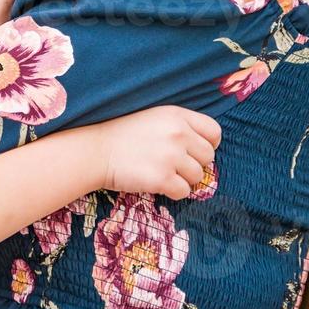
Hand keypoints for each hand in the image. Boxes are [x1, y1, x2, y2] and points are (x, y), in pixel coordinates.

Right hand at [94, 106, 220, 199]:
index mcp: (176, 116)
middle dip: (194, 164)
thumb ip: (179, 127)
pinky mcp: (162, 178)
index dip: (208, 144)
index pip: (214, 132)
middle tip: (173, 165)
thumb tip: (205, 149)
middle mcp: (178, 134)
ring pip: (197, 176)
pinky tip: (156, 183)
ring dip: (182, 179)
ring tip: (161, 173)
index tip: (194, 151)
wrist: (95, 151)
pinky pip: (184, 192)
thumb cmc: (121, 136)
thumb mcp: (153, 118)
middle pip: (208, 157)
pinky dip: (172, 192)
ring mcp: (170, 156)